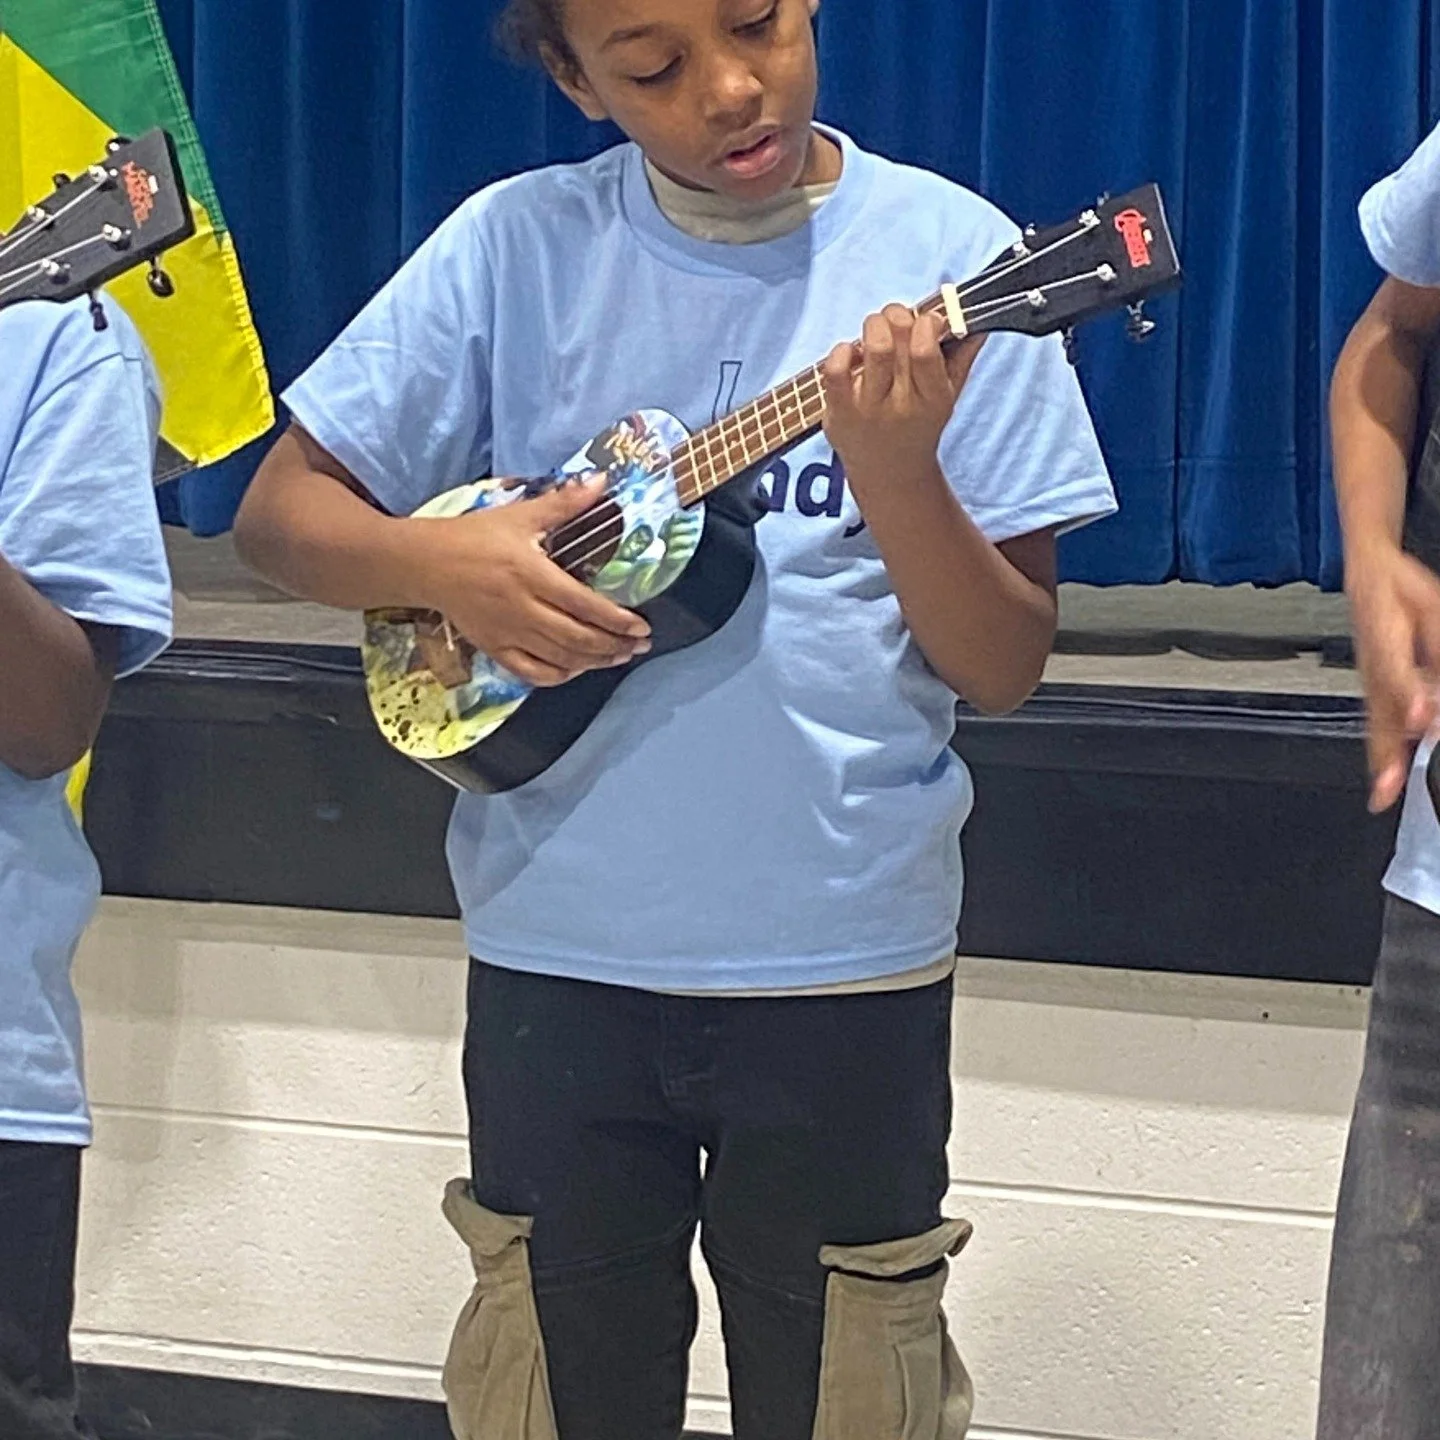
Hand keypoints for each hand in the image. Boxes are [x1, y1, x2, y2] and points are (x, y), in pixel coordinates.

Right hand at [411, 476, 650, 687]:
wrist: (424, 564)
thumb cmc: (474, 536)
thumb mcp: (519, 515)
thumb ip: (564, 503)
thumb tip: (603, 481)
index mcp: (531, 574)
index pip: (584, 604)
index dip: (617, 620)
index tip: (642, 627)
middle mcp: (522, 609)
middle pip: (578, 638)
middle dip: (614, 646)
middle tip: (638, 646)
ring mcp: (507, 634)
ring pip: (560, 658)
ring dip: (594, 662)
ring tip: (618, 657)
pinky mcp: (493, 649)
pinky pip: (531, 673)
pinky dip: (559, 675)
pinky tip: (576, 669)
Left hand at [820, 306, 984, 496]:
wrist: (890, 474)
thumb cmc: (918, 426)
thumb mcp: (947, 397)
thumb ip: (962, 358)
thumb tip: (977, 322)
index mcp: (933, 399)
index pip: (925, 350)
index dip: (926, 322)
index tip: (926, 322)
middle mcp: (901, 405)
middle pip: (897, 340)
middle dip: (897, 315)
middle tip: (896, 321)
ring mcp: (868, 410)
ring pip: (871, 348)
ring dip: (873, 326)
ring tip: (875, 332)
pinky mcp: (840, 413)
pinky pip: (835, 370)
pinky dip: (841, 351)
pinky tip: (851, 353)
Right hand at [1348, 544, 1439, 810]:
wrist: (1366, 576)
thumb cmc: (1400, 590)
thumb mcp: (1431, 608)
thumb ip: (1437, 646)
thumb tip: (1438, 693)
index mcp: (1385, 635)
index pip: (1395, 672)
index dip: (1409, 698)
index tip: (1419, 722)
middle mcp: (1373, 665)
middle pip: (1378, 713)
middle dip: (1385, 753)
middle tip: (1388, 787)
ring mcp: (1369, 679)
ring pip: (1374, 724)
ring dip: (1380, 762)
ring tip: (1383, 796)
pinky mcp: (1371, 688)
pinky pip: (1375, 723)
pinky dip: (1380, 753)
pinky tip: (1386, 775)